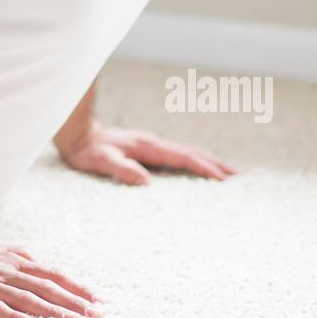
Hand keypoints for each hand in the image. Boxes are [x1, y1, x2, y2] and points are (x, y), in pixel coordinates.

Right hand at [0, 236, 103, 317]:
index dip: (76, 287)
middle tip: (96, 316)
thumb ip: (17, 256)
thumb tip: (39, 262)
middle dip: (73, 302)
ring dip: (52, 311)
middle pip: (45, 287)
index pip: (52, 275)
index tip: (98, 300)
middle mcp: (5, 270)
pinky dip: (13, 315)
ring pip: (26, 297)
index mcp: (14, 261)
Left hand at [60, 120, 237, 184]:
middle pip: (191, 152)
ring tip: (228, 172)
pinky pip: (178, 156)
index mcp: (148, 146)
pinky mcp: (148, 149)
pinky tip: (198, 168)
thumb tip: (146, 182)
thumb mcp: (102, 161)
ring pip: (186, 152)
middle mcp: (154, 143)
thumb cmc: (88, 151)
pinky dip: (194, 161)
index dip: (203, 167)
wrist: (77, 135)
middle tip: (238, 176)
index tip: (222, 179)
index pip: (182, 158)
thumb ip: (122, 169)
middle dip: (215, 163)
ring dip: (208, 161)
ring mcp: (152, 145)